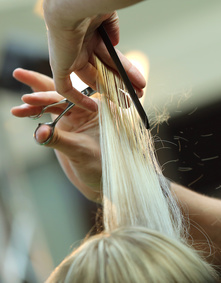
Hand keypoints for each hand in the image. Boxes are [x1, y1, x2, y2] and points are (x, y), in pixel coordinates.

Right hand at [11, 68, 101, 201]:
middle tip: (18, 74)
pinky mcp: (68, 125)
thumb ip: (59, 140)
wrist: (102, 179)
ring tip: (16, 110)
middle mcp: (88, 109)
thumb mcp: (81, 152)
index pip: (71, 98)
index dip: (48, 97)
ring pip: (53, 104)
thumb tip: (38, 132)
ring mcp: (77, 116)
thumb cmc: (101, 165)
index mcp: (98, 109)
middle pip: (61, 93)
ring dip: (34, 106)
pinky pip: (51, 115)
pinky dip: (37, 113)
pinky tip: (24, 111)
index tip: (29, 98)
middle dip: (39, 88)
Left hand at [42, 0, 145, 111]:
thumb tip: (115, 44)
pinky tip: (94, 109)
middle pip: (103, 71)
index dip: (124, 70)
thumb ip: (112, 30)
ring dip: (111, 92)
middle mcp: (80, 47)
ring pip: (93, 80)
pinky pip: (66, 88)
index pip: (109, 58)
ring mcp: (70, 57)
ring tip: (129, 102)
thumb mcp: (107, 17)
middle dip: (122, 84)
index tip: (137, 81)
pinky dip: (78, 99)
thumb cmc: (89, 5)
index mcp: (90, 35)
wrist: (72, 5)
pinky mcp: (60, 66)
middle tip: (137, 95)